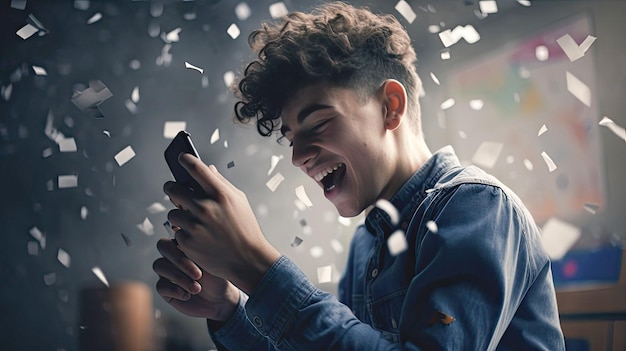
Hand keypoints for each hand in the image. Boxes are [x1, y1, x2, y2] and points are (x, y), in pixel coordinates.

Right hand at [153, 238, 239, 320]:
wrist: (220, 299)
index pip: (175, 232)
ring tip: (197, 288)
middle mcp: (173, 255)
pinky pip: (160, 285)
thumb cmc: (218, 277)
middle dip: (180, 260)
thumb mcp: (212, 260)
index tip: (199, 254)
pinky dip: (175, 290)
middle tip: (198, 274)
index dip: (183, 244)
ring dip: (179, 277)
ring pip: (160, 265)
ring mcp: (167, 271)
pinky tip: (188, 294)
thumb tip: (184, 230)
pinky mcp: (164, 288)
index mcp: (185, 244)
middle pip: (163, 245)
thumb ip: (200, 245)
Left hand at [164, 153, 280, 294]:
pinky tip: (197, 236)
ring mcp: (195, 225)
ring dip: (178, 214)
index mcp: (220, 194)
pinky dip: (184, 232)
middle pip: (173, 188)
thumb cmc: (245, 228)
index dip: (185, 159)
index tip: (181, 158)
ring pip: (172, 212)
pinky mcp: (187, 242)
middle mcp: (206, 207)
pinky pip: (176, 231)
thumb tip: (208, 168)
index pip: (196, 168)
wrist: (247, 259)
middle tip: (173, 190)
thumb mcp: (239, 201)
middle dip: (171, 188)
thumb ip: (222, 183)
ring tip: (191, 220)